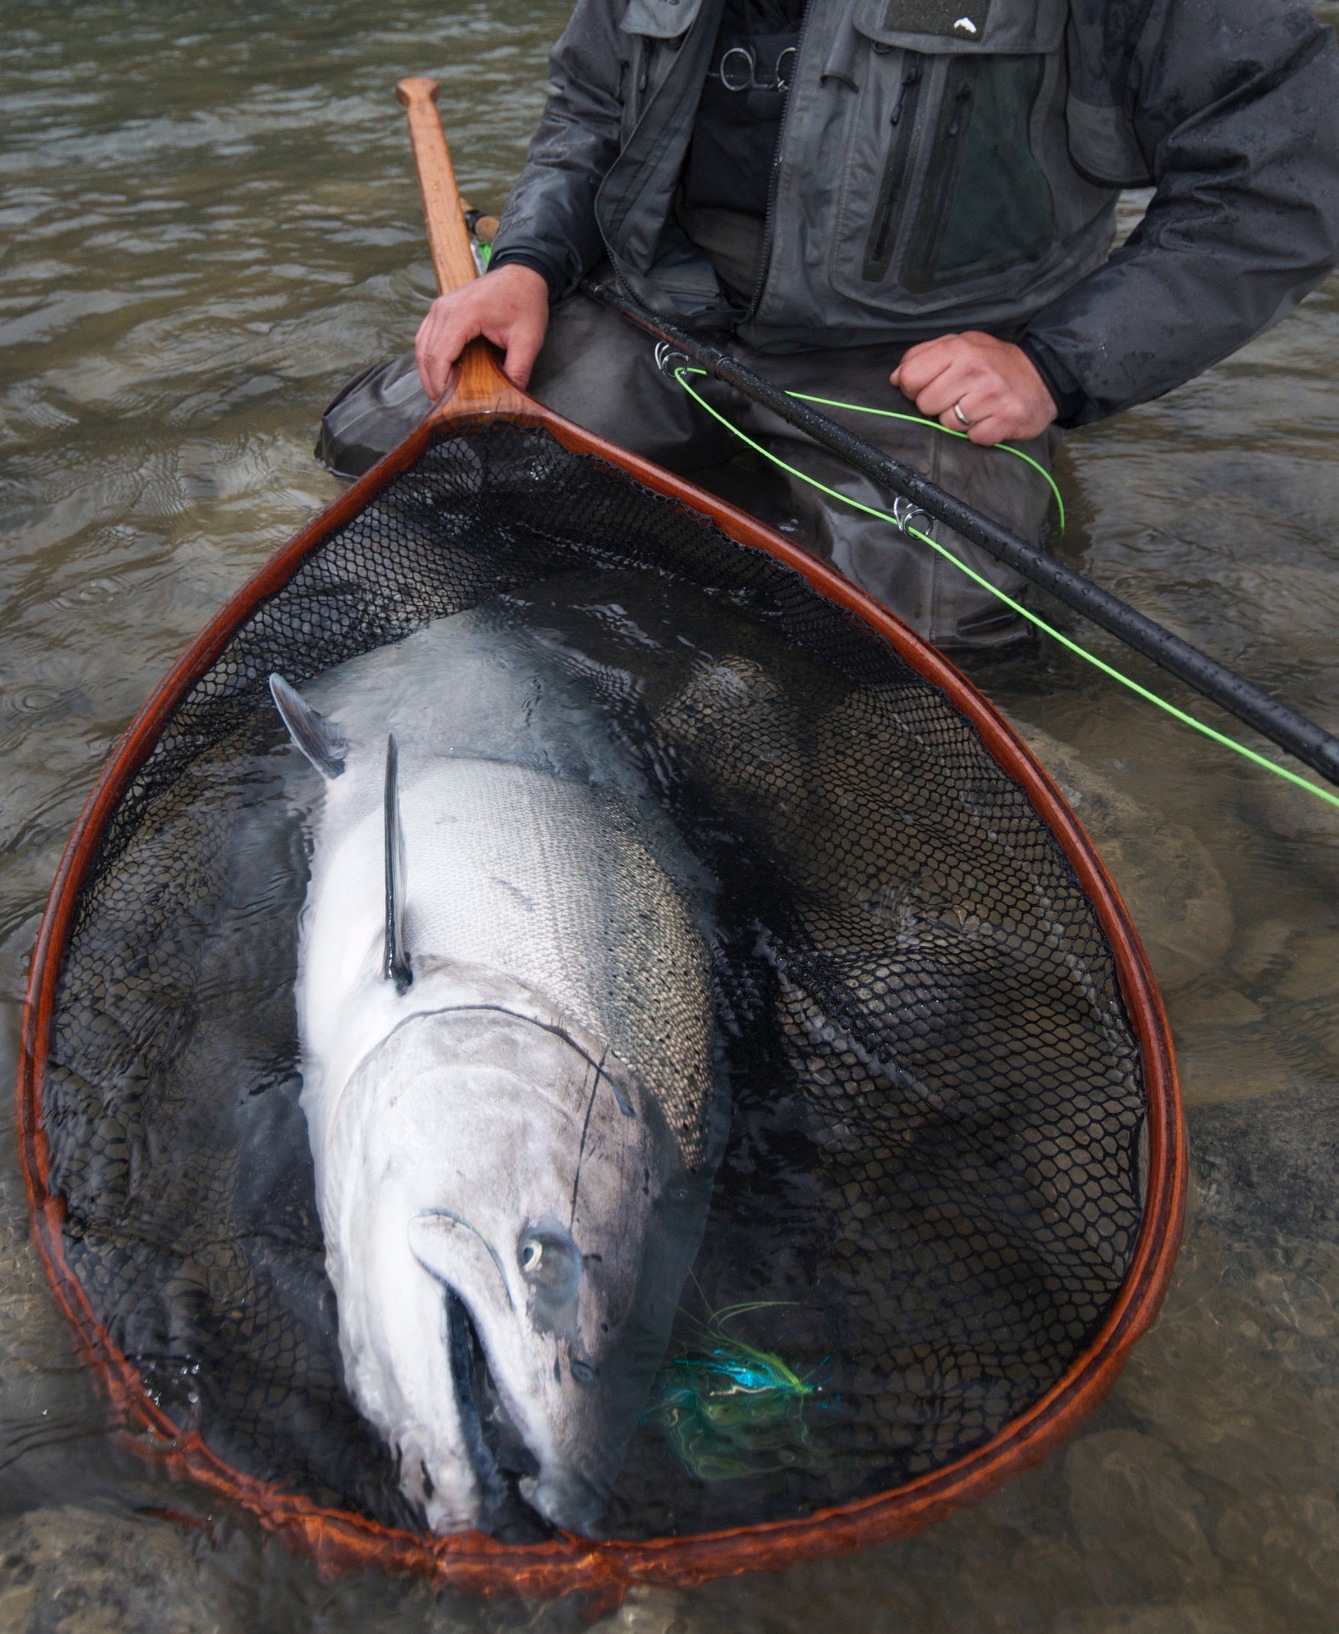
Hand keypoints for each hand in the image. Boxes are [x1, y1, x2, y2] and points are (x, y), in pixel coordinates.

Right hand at [414, 263, 549, 398]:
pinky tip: (439, 374)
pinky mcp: (440, 309)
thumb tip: (510, 397)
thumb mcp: (528, 339)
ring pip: (422, 347)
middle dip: (432, 383)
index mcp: (462, 314)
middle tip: (444, 407)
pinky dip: (429, 358)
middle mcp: (444, 308)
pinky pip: (425, 337)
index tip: (448, 405)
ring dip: (428, 372)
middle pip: (427, 354)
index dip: (440, 384)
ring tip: (441, 394)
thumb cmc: (524, 301)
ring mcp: (439, 307)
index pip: (440, 356)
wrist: (522, 274)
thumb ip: (518, 370)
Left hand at [890, 332, 1056, 444]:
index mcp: (957, 348)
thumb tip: (896, 378)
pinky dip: (979, 433)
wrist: (1042, 375)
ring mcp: (990, 396)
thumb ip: (924, 356)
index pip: (910, 377)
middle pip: (925, 404)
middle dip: (937, 406)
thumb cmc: (993, 363)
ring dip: (958, 422)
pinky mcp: (1005, 420)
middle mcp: (974, 369)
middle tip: (958, 397)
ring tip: (976, 407)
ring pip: (947, 424)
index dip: (913, 388)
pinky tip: (989, 418)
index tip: (929, 387)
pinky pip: (973, 438)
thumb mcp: (960, 345)